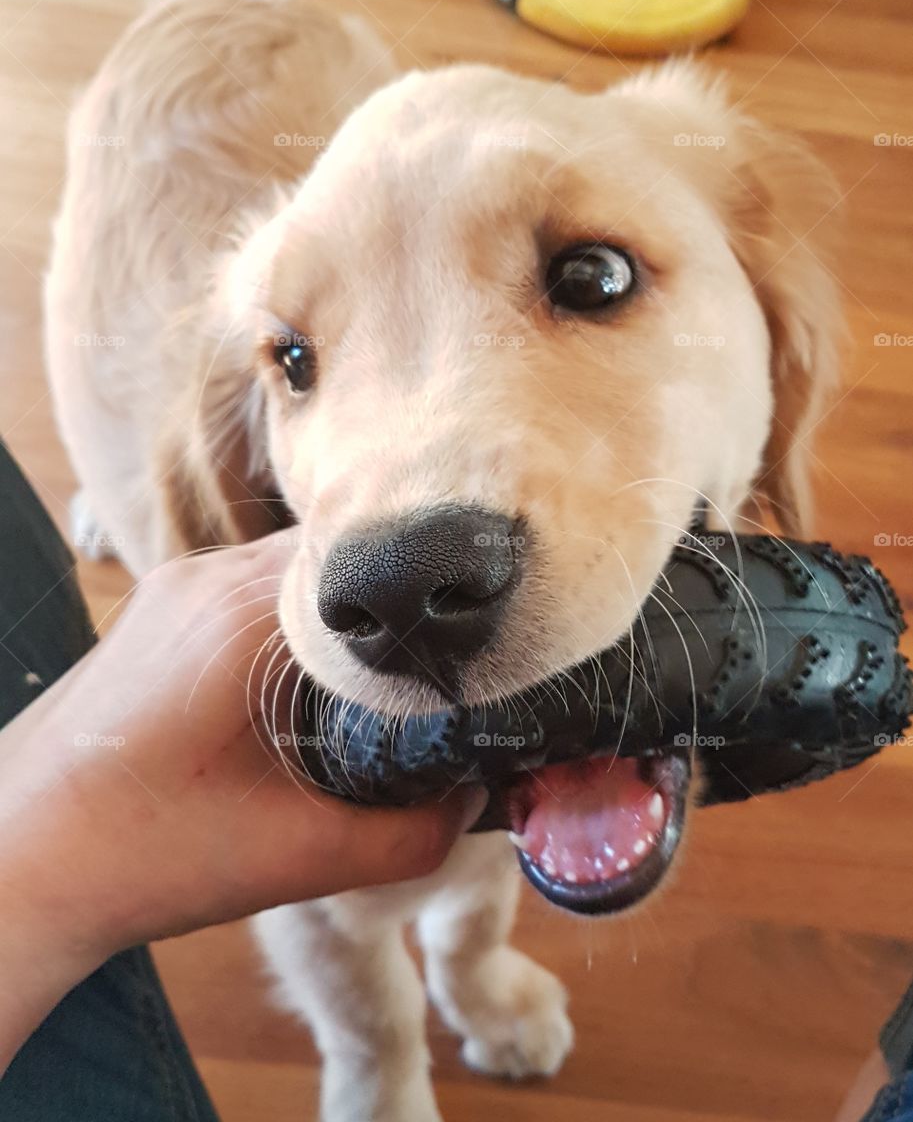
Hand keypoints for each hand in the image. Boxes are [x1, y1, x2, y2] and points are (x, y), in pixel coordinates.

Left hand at [0, 533, 483, 1067]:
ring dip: (337, 613)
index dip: (426, 591)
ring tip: (377, 674)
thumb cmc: (144, 854)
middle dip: (387, 606)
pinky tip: (306, 681)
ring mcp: (174, 588)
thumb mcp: (299, 858)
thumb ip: (410, 832)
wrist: (17, 861)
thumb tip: (477, 798)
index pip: (369, 557)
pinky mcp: (156, 611)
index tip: (471, 631)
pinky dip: (291, 621)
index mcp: (243, 615)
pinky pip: (248, 589)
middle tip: (437, 658)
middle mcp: (207, 577)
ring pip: (290, 571)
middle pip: (334, 558)